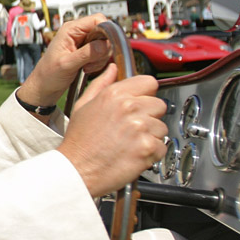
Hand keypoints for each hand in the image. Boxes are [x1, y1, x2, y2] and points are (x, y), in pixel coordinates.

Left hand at [17, 15, 111, 106]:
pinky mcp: (86, 52)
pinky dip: (99, 63)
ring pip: (105, 45)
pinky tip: (87, 69)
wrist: (44, 86)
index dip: (105, 31)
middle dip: (103, 49)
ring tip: (87, 67)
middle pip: (104, 33)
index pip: (97, 19)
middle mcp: (78, 33)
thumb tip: (105, 45)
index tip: (105, 47)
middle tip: (91, 62)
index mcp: (71, 30)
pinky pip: (102, 54)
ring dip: (100, 58)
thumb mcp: (67, 64)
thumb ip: (86, 54)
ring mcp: (83, 43)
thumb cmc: (48, 74)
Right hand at [57, 67, 166, 196]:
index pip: (149, 82)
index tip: (140, 104)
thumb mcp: (83, 105)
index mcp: (114, 94)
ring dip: (151, 136)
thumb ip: (101, 84)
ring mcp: (140, 127)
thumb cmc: (79, 142)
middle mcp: (129, 107)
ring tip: (130, 143)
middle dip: (149, 116)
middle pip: (159, 104)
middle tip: (132, 129)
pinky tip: (134, 154)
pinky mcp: (148, 147)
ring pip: (162, 127)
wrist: (77, 170)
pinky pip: (162, 147)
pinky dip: (152, 154)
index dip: (145, 94)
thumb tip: (111, 69)